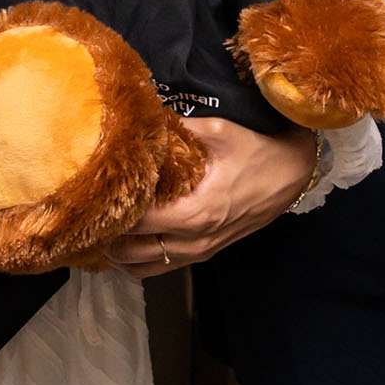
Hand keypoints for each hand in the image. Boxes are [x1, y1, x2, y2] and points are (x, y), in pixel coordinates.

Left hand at [108, 118, 316, 278]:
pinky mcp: (205, 254)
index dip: (110, 208)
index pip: (135, 221)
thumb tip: (142, 115)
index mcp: (195, 213)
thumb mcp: (219, 131)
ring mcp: (200, 252)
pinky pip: (160, 268)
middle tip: (89, 209)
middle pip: (130, 252)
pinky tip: (127, 240)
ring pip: (142, 267)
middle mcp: (193, 241)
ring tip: (102, 226)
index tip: (94, 191)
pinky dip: (138, 261)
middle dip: (106, 233)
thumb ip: (179, 126)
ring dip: (119, 252)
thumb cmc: (258, 152)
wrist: (295, 175)